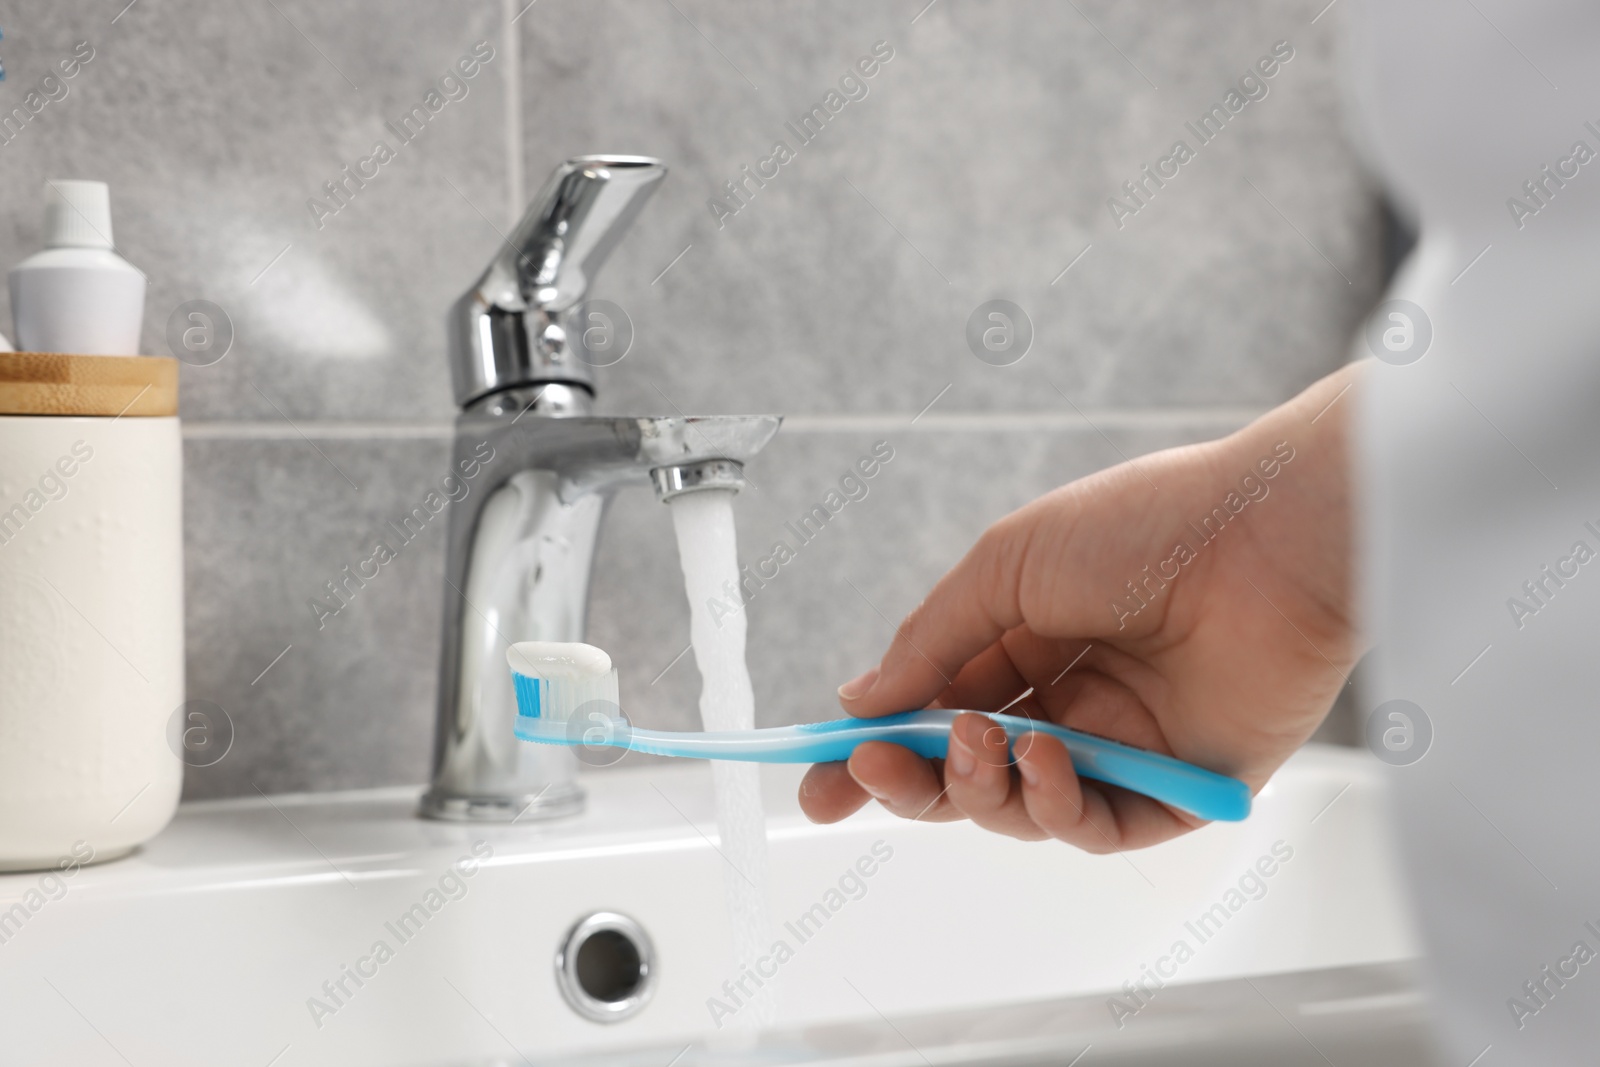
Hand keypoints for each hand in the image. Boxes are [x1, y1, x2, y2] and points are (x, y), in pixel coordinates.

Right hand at [799, 365, 1363, 850]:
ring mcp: (1122, 746)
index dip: (875, 748)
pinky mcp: (1179, 789)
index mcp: (1028, 640)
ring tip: (987, 740)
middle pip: (969, 773)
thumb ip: (930, 642)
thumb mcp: (1004, 567)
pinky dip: (1056, 806)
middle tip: (869, 772)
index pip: (936, 712)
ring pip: (1022, 808)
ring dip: (983, 786)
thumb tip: (860, 698)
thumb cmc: (1145, 526)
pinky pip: (1099, 827)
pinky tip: (1045, 757)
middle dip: (911, 781)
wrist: (1265, 535)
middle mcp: (1070, 699)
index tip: (818, 777)